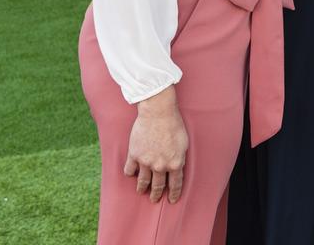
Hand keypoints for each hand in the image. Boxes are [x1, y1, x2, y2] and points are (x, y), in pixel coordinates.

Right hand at [123, 86, 188, 203]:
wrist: (158, 113)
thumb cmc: (174, 125)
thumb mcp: (184, 143)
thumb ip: (180, 157)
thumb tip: (177, 168)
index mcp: (175, 163)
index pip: (176, 184)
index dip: (175, 193)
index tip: (172, 200)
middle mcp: (160, 166)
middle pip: (158, 185)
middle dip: (157, 195)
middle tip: (155, 200)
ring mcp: (146, 162)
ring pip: (143, 181)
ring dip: (142, 188)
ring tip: (141, 191)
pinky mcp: (134, 155)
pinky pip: (129, 170)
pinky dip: (130, 173)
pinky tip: (131, 174)